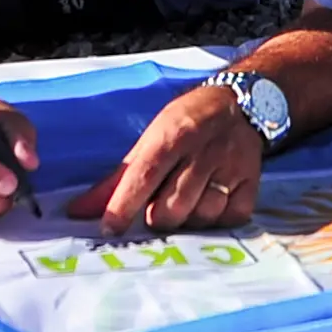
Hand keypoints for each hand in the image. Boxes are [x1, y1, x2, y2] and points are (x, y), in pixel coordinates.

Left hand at [67, 83, 263, 235]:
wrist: (241, 103)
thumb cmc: (187, 122)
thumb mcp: (150, 138)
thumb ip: (117, 178)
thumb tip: (79, 212)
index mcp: (173, 135)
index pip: (144, 175)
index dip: (124, 205)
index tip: (109, 228)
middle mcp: (204, 150)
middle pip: (172, 207)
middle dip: (158, 216)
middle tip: (160, 205)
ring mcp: (232, 167)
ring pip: (201, 217)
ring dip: (188, 218)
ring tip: (187, 200)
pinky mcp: (252, 181)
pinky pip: (229, 219)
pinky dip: (216, 219)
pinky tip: (211, 201)